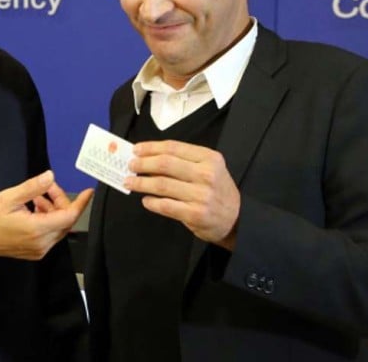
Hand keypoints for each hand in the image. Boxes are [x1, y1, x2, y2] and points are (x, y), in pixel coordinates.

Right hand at [0, 170, 92, 260]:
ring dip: (53, 210)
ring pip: (58, 228)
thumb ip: (32, 187)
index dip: (81, 203)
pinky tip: (34, 210)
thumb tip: (50, 176)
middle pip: (64, 221)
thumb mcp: (9, 198)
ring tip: (36, 197)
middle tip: (47, 188)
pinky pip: (50, 235)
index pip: (69, 217)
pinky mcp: (35, 252)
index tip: (88, 192)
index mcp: (37, 229)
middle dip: (60, 202)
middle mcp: (42, 243)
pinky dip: (47, 220)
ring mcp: (39, 249)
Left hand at [125, 140, 239, 249]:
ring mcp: (201, 195)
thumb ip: (184, 161)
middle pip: (165, 164)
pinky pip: (166, 206)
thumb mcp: (210, 168)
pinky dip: (151, 202)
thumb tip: (148, 156)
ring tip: (130, 182)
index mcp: (209, 158)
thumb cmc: (218, 190)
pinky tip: (146, 200)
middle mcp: (206, 175)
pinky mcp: (195, 214)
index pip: (173, 148)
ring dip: (141, 183)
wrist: (237, 218)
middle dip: (143, 164)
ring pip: (162, 185)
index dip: (150, 147)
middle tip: (131, 165)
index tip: (136, 149)